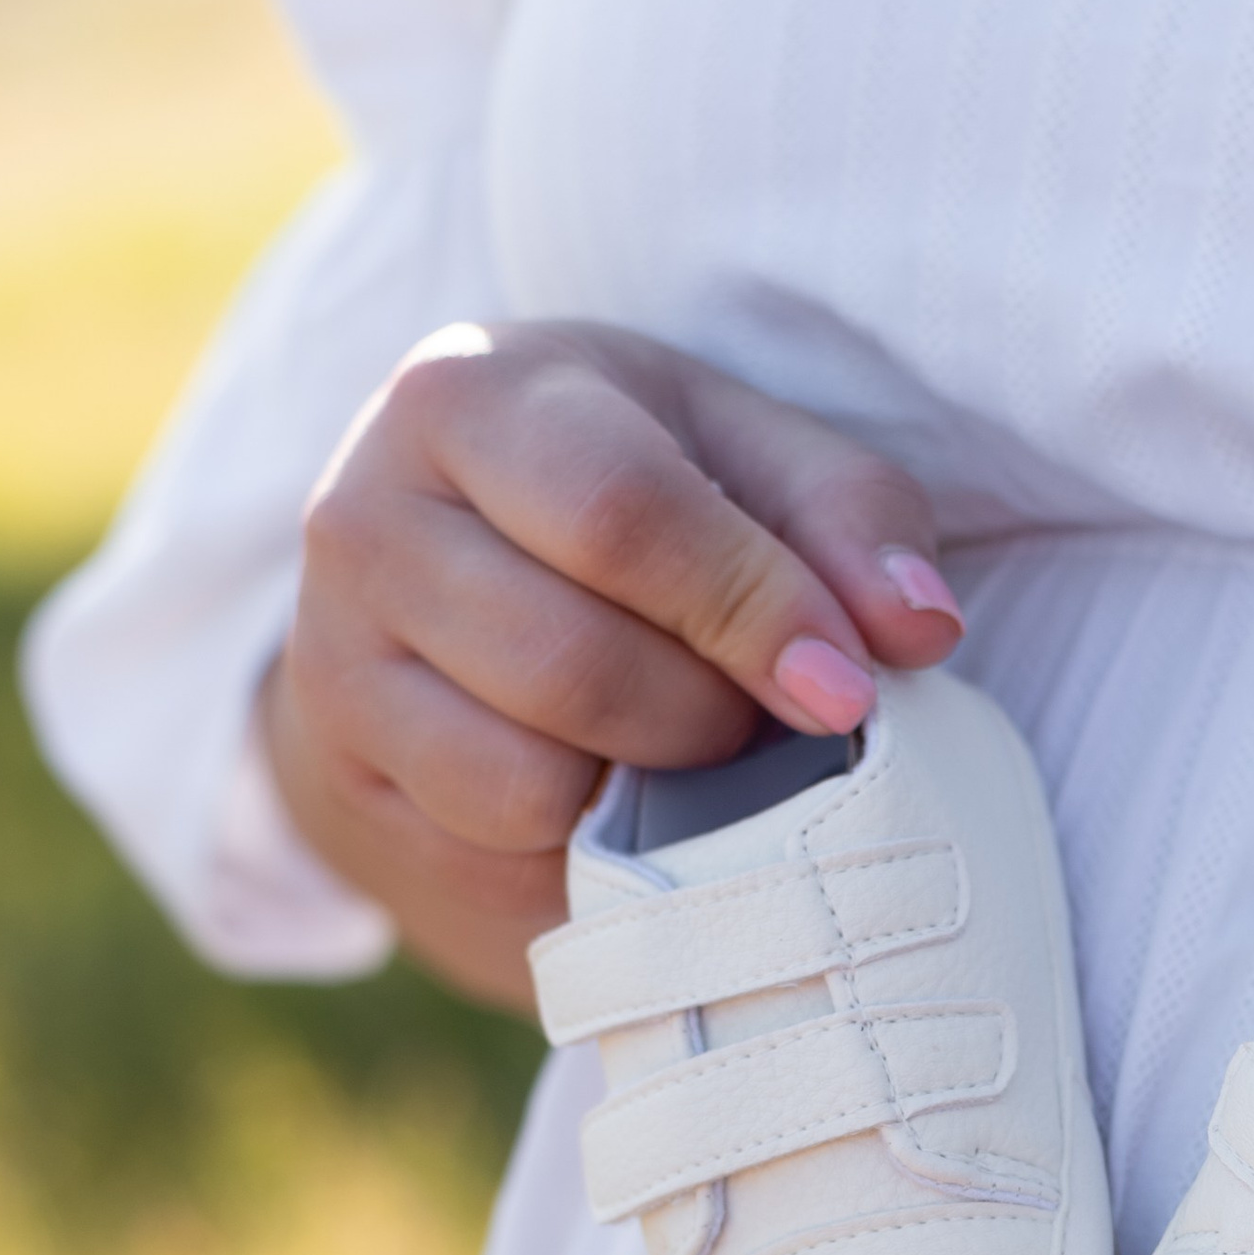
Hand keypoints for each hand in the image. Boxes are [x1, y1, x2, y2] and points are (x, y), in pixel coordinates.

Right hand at [261, 319, 964, 1010]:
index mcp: (468, 396)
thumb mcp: (741, 454)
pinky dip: (584, 851)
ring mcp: (335, 660)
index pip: (620, 517)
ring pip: (521, 783)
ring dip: (645, 794)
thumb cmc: (631, 487)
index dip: (752, 612)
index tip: (846, 685)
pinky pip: (491, 858)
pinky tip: (612, 795)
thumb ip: (848, 518)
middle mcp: (364, 518)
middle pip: (568, 666)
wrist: (448, 560)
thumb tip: (919, 628)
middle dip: (705, 717)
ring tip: (684, 748)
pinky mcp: (348, 780)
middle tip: (760, 718)